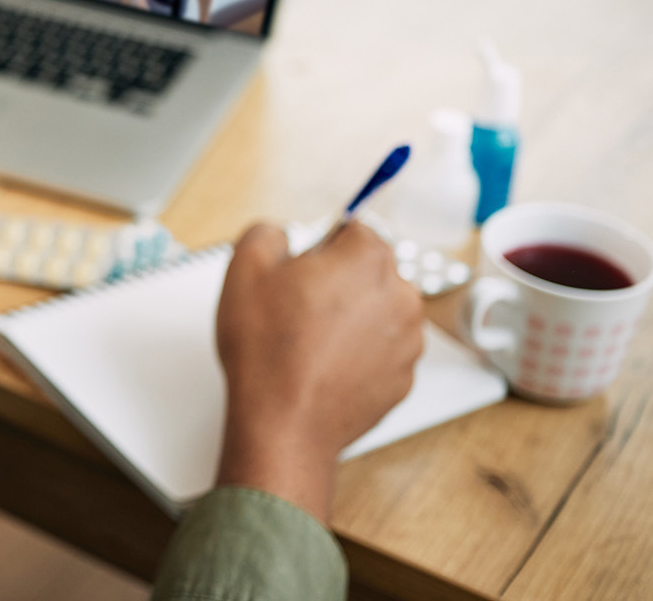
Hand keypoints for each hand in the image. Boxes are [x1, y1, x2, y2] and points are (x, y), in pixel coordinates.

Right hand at [213, 219, 424, 523]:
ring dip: (349, 319)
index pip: (353, 230)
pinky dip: (357, 354)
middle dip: (337, 283)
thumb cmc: (268, 351)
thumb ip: (267, 232)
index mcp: (369, 259)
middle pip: (369, 272)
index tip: (298, 271)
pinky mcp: (403, 378)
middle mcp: (400, 295)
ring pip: (377, 312)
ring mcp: (407, 341)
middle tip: (297, 308)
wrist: (284, 423)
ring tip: (308, 342)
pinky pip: (380, 351)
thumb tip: (281, 236)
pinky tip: (322, 365)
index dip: (319, 248)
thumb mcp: (245, 267)